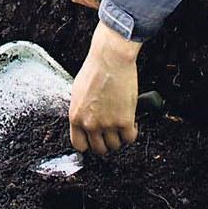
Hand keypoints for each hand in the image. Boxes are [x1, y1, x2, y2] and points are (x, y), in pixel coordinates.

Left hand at [69, 21, 141, 154]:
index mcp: (75, 116)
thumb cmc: (94, 70)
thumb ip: (80, 111)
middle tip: (110, 133)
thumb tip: (84, 121)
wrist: (110, 60)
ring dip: (119, 137)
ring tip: (120, 125)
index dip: (88, 144)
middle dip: (105, 142)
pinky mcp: (124, 121)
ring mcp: (107, 124)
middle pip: (99, 149)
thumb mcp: (78, 92)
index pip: (79, 145)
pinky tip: (131, 123)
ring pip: (115, 146)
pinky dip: (132, 133)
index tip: (94, 140)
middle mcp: (90, 123)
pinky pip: (130, 139)